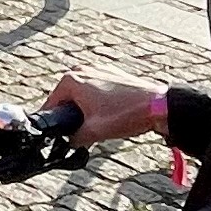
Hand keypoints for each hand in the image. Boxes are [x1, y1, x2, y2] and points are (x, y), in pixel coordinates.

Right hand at [48, 72, 163, 144]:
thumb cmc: (127, 114)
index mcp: (71, 79)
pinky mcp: (113, 74)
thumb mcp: (93, 132)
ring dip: (88, 111)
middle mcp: (82, 70)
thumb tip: (69, 141)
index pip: (51, 105)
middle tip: (85, 132)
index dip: (56, 124)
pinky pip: (97, 91)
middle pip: (67, 100)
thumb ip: (73, 138)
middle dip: (74, 116)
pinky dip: (100, 104)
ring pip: (83, 96)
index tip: (61, 136)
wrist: (159, 106)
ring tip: (102, 124)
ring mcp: (98, 69)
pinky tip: (112, 116)